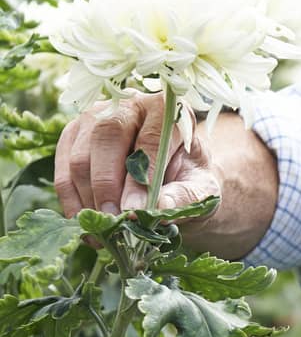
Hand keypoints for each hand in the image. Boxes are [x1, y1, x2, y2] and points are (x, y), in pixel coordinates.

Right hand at [55, 92, 221, 220]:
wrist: (175, 175)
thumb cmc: (190, 179)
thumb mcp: (202, 190)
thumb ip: (185, 197)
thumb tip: (158, 209)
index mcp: (166, 110)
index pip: (149, 139)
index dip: (140, 178)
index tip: (135, 211)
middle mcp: (127, 105)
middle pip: (106, 137)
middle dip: (107, 185)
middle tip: (114, 220)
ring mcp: (93, 118)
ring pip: (79, 156)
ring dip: (88, 198)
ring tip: (104, 230)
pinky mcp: (72, 138)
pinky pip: (62, 172)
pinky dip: (72, 203)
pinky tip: (89, 227)